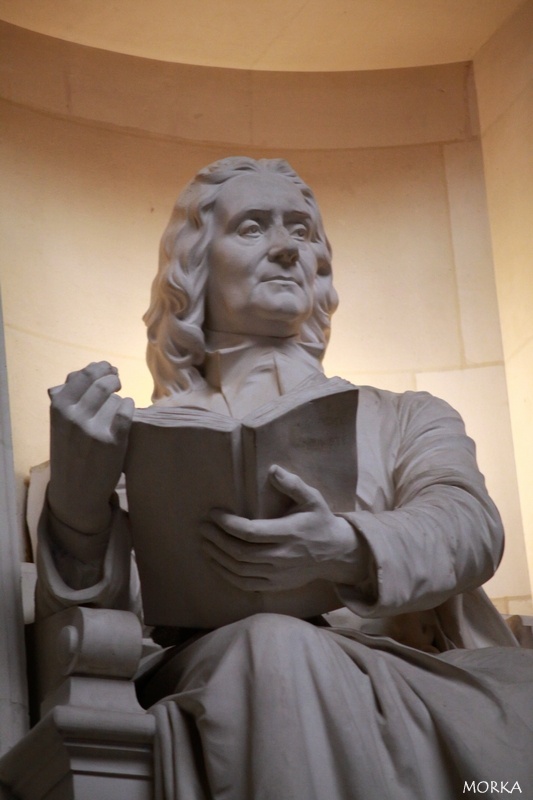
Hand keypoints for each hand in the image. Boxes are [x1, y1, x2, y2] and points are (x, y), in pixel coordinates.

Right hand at [47, 361, 133, 533]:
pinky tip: (127, 409)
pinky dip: (129, 406)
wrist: (76, 491)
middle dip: (112, 377)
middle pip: (102, 383)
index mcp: (59, 409)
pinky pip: (127, 411)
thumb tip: (89, 370)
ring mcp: (94, 429)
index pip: (82, 375)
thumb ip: (70, 397)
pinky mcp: (114, 441)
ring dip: (119, 397)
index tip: (107, 368)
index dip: (98, 368)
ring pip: (115, 398)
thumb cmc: (69, 453)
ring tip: (118, 402)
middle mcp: (75, 417)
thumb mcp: (60, 424)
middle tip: (117, 379)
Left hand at [202, 465, 363, 591]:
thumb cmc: (320, 521)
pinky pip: (244, 584)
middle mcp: (282, 557)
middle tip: (203, 526)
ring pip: (239, 570)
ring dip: (217, 556)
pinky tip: (216, 561)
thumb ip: (293, 484)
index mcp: (289, 533)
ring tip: (204, 541)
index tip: (213, 513)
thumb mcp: (313, 499)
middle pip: (240, 552)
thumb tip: (273, 470)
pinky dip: (226, 574)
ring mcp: (278, 574)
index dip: (228, 523)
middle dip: (217, 539)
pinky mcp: (275, 585)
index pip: (250, 532)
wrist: (335, 554)